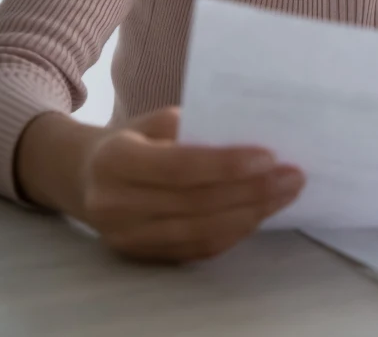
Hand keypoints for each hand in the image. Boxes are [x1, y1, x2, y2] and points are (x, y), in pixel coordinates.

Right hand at [75, 106, 304, 262]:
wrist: (85, 176)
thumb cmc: (132, 139)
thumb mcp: (152, 120)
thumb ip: (193, 127)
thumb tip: (250, 134)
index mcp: (115, 160)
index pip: (179, 167)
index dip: (227, 165)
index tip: (269, 156)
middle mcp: (116, 204)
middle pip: (196, 203)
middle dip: (251, 191)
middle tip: (292, 176)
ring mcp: (127, 236)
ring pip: (201, 232)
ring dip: (251, 214)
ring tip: (285, 194)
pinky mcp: (142, 256)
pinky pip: (198, 249)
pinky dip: (234, 231)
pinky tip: (260, 213)